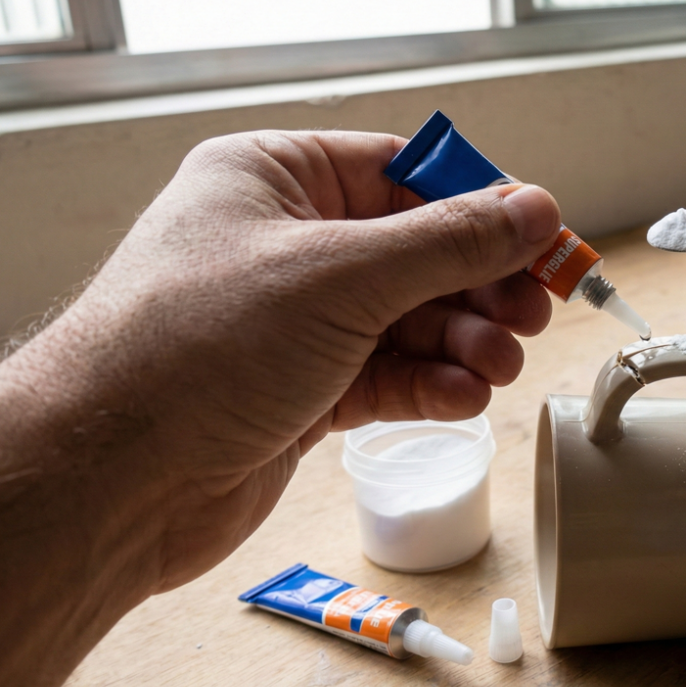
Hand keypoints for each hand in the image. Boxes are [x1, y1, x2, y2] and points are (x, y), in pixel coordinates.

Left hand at [0, 131, 560, 686]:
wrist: (112, 481)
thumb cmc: (193, 351)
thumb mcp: (341, 276)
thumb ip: (448, 243)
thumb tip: (533, 208)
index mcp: (274, 180)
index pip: (403, 173)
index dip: (479, 206)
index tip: (542, 238)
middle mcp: (285, 245)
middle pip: (416, 252)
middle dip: (478, 286)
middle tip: (533, 313)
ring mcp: (294, 322)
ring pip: (409, 320)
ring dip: (464, 343)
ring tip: (499, 365)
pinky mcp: (304, 390)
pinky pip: (388, 375)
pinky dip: (431, 385)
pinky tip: (461, 397)